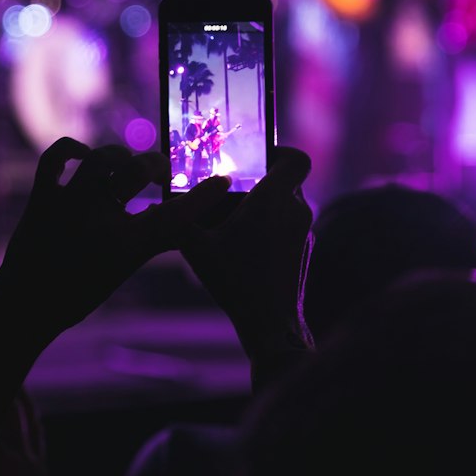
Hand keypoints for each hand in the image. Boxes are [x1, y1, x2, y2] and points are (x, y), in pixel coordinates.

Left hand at [0, 138, 230, 341]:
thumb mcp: (124, 269)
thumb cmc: (77, 293)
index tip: (222, 181)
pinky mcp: (42, 197)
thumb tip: (184, 224)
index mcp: (125, 244)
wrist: (23, 307)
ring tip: (129, 165)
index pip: (176, 214)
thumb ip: (154, 241)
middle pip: (140, 172)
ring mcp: (67, 203)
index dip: (203, 196)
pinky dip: (70, 150)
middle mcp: (97, 217)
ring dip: (122, 157)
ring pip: (102, 158)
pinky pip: (55, 159)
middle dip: (157, 166)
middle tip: (163, 172)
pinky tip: (84, 154)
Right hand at [179, 146, 314, 367]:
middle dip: (262, 179)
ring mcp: (304, 231)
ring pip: (289, 202)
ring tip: (237, 219)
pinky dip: (273, 224)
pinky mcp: (305, 248)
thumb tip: (170, 200)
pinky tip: (248, 243)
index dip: (280, 151)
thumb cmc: (235, 282)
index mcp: (273, 201)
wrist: (271, 324)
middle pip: (287, 179)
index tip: (256, 157)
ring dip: (267, 204)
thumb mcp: (197, 248)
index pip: (296, 158)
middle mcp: (296, 210)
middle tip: (235, 187)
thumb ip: (183, 218)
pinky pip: (291, 223)